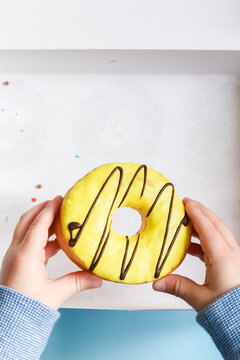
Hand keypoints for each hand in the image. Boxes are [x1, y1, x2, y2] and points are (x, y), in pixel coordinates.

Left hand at [0, 196, 101, 309]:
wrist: (8, 323)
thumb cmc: (25, 310)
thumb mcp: (54, 294)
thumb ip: (77, 282)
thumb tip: (96, 278)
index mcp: (26, 255)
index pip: (39, 224)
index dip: (50, 209)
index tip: (60, 198)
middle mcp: (17, 252)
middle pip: (28, 220)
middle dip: (43, 209)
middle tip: (59, 203)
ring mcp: (16, 257)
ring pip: (28, 230)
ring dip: (43, 222)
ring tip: (61, 220)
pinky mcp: (17, 263)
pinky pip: (30, 243)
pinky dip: (43, 237)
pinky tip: (57, 242)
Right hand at [153, 197, 239, 311]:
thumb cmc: (228, 311)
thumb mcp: (200, 298)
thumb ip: (177, 287)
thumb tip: (158, 282)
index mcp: (223, 258)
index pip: (207, 227)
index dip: (196, 213)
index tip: (186, 203)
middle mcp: (231, 254)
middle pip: (215, 224)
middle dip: (201, 211)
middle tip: (187, 204)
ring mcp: (233, 257)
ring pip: (218, 232)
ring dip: (202, 224)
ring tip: (186, 222)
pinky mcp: (232, 262)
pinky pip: (218, 243)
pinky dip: (204, 238)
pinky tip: (191, 245)